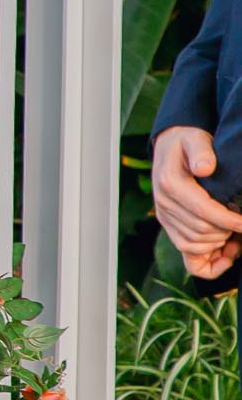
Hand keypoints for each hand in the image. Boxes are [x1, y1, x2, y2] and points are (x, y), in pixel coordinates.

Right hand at [153, 126, 241, 276]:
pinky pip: (185, 251)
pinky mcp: (169, 224)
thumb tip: (205, 168)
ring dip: (219, 245)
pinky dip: (206, 259)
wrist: (169, 148)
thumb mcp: (195, 139)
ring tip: (237, 236)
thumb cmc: (187, 144)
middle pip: (201, 231)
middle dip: (227, 232)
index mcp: (170, 184)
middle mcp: (164, 203)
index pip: (203, 211)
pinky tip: (224, 252)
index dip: (230, 221)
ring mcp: (165, 216)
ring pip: (194, 244)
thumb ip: (201, 151)